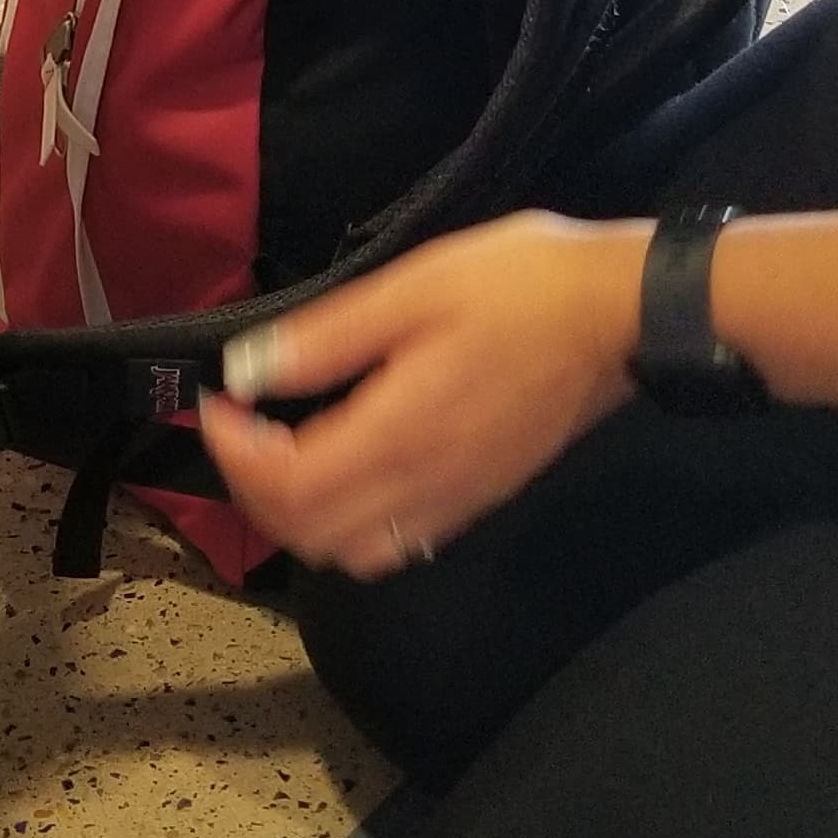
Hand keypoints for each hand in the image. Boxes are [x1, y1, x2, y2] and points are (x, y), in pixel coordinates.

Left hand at [198, 213, 653, 575]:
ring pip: (349, 552)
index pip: (287, 486)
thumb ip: (326, 338)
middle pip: (308, 534)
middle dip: (254, 490)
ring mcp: (454, 502)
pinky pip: (393, 544)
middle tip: (240, 429)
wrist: (622, 316)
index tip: (216, 403)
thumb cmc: (521, 286)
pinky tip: (346, 472)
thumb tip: (247, 372)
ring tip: (282, 453)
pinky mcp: (478, 499)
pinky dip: (346, 525)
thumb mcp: (413, 287)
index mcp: (399, 433)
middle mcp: (422, 486)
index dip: (233, 454)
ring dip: (298, 516)